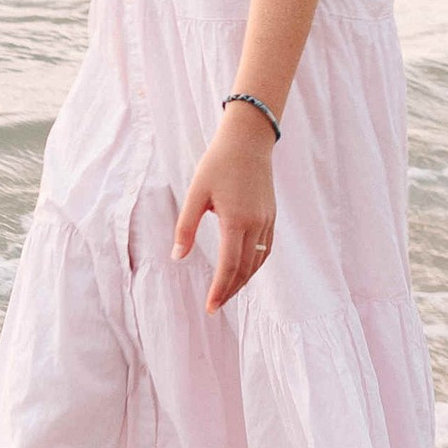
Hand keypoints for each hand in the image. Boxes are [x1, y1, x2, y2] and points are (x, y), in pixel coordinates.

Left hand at [174, 112, 276, 313]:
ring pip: (258, 261)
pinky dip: (256, 265)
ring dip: (243, 281)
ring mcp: (267, 220)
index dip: (219, 289)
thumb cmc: (218, 163)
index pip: (229, 266)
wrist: (248, 140)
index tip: (209, 307)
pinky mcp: (271, 215)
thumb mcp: (196, 192)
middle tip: (215, 306)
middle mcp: (256, 224)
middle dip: (230, 290)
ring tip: (227, 293)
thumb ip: (186, 227)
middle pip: (245, 269)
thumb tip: (177, 256)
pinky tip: (245, 270)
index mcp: (236, 220)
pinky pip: (266, 249)